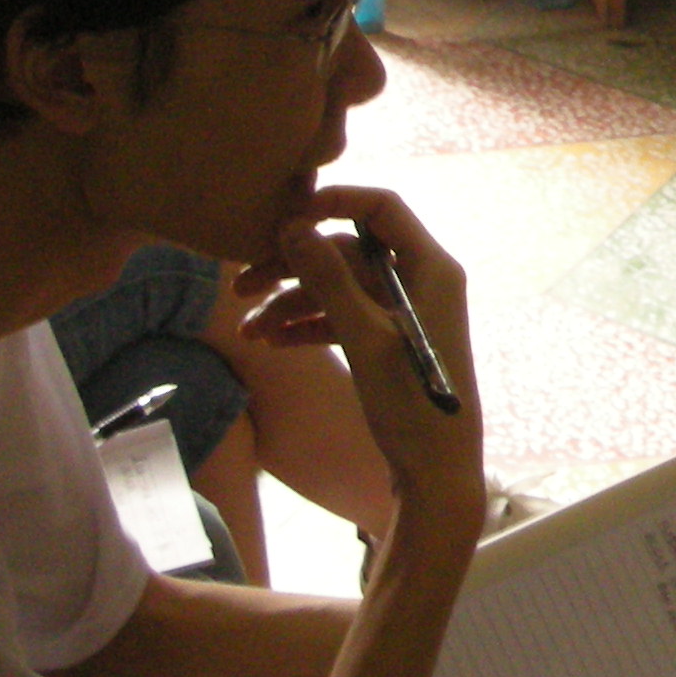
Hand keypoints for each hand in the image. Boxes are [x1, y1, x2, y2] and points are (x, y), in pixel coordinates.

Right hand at [237, 184, 485, 537]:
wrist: (435, 473)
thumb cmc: (410, 403)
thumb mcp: (364, 338)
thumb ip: (329, 280)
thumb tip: (293, 226)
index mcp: (431, 267)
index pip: (382, 209)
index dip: (333, 203)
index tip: (283, 215)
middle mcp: (421, 281)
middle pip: (350, 252)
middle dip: (296, 266)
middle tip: (240, 283)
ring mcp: (405, 313)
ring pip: (340, 289)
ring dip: (294, 302)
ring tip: (248, 330)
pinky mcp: (390, 343)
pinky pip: (344, 319)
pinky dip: (310, 326)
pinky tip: (273, 342)